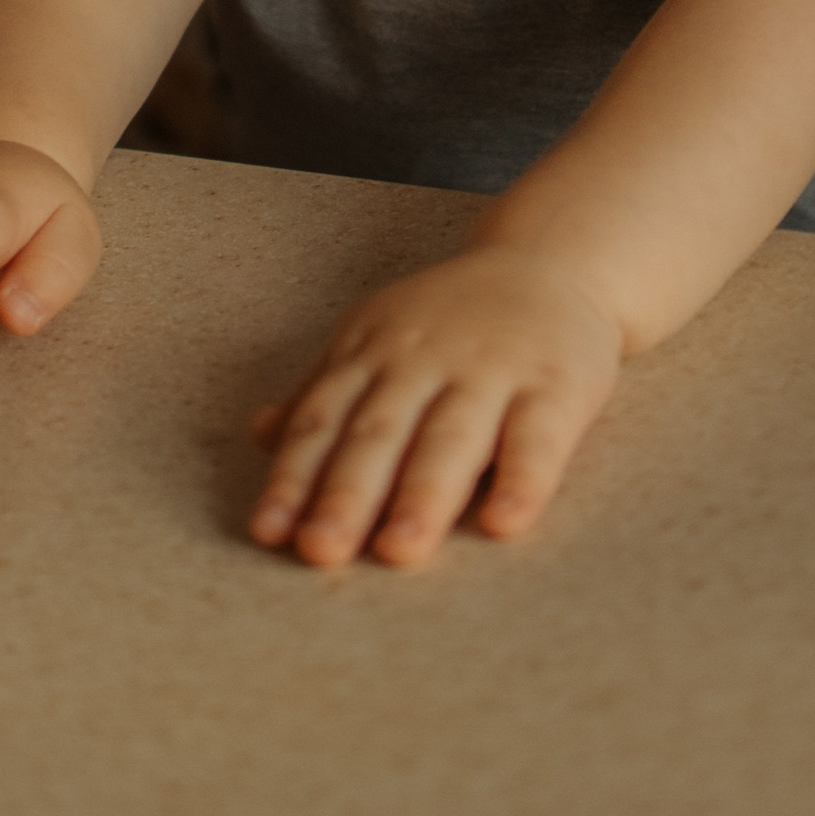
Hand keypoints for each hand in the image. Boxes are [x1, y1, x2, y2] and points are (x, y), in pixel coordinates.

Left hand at [249, 247, 623, 565]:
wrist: (546, 264)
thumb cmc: (449, 321)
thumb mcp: (374, 339)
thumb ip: (323, 392)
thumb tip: (258, 436)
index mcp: (371, 352)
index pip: (323, 420)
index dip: (294, 477)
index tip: (269, 532)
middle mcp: (422, 360)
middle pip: (378, 434)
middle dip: (345, 494)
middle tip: (319, 550)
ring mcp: (490, 370)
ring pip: (451, 437)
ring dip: (422, 495)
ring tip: (398, 551)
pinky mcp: (556, 386)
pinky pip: (538, 438)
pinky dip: (523, 480)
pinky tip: (504, 524)